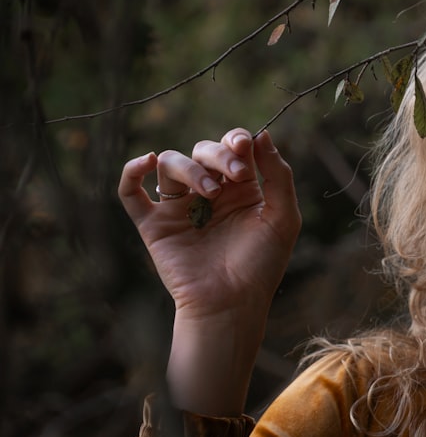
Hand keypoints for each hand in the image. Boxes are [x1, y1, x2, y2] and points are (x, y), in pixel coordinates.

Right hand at [118, 128, 301, 413]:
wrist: (232, 303)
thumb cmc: (262, 264)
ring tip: (211, 192)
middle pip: (202, 150)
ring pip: (170, 163)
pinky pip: (130, 193)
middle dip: (219, 156)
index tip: (245, 148)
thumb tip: (263, 133)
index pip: (232, 147)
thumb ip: (277, 175)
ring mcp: (179, 207)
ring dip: (190, 168)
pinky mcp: (154, 225)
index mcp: (241, 188)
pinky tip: (145, 162)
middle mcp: (209, 193)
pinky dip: (131, 173)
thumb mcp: (282, 216)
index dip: (236, 140)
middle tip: (236, 177)